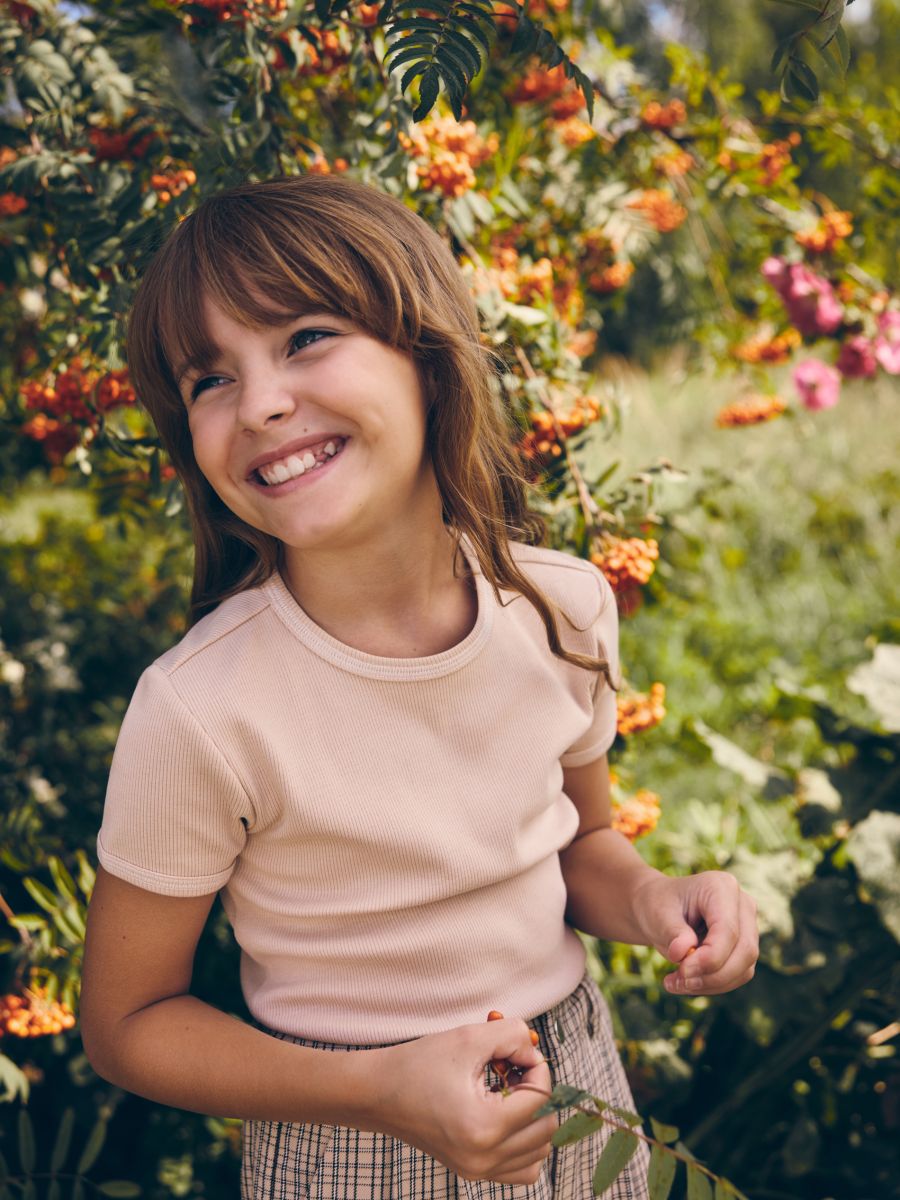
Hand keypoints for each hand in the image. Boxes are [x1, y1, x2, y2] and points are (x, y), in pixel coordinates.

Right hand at [371, 1018, 554, 1184]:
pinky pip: (521, 1169)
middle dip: (538, 1093)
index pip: (541, 1101)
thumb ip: (512, 1036)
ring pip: (539, 1153)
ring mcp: (477, 1170)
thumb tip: (534, 1051)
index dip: (537, 1068)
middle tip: (513, 1070)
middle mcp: (483, 1157)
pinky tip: (505, 1116)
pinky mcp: (472, 1172)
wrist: (378, 1093)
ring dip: (534, 1119)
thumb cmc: (418, 1064)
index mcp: (483, 1126)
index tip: (517, 1052)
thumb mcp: (468, 1038)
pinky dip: (524, 1143)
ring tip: (509, 1093)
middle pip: (545, 1130)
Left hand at [631, 870, 758, 994]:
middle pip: (745, 950)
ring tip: (675, 983)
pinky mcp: (744, 947)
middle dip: (713, 974)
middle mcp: (742, 904)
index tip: (683, 971)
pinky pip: (738, 975)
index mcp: (721, 887)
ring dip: (711, 983)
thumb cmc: (658, 906)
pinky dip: (713, 984)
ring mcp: (748, 926)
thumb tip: (683, 953)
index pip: (728, 929)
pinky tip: (686, 983)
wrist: (658, 909)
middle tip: (680, 981)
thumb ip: (673, 932)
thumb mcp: (658, 914)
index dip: (710, 957)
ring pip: (744, 968)